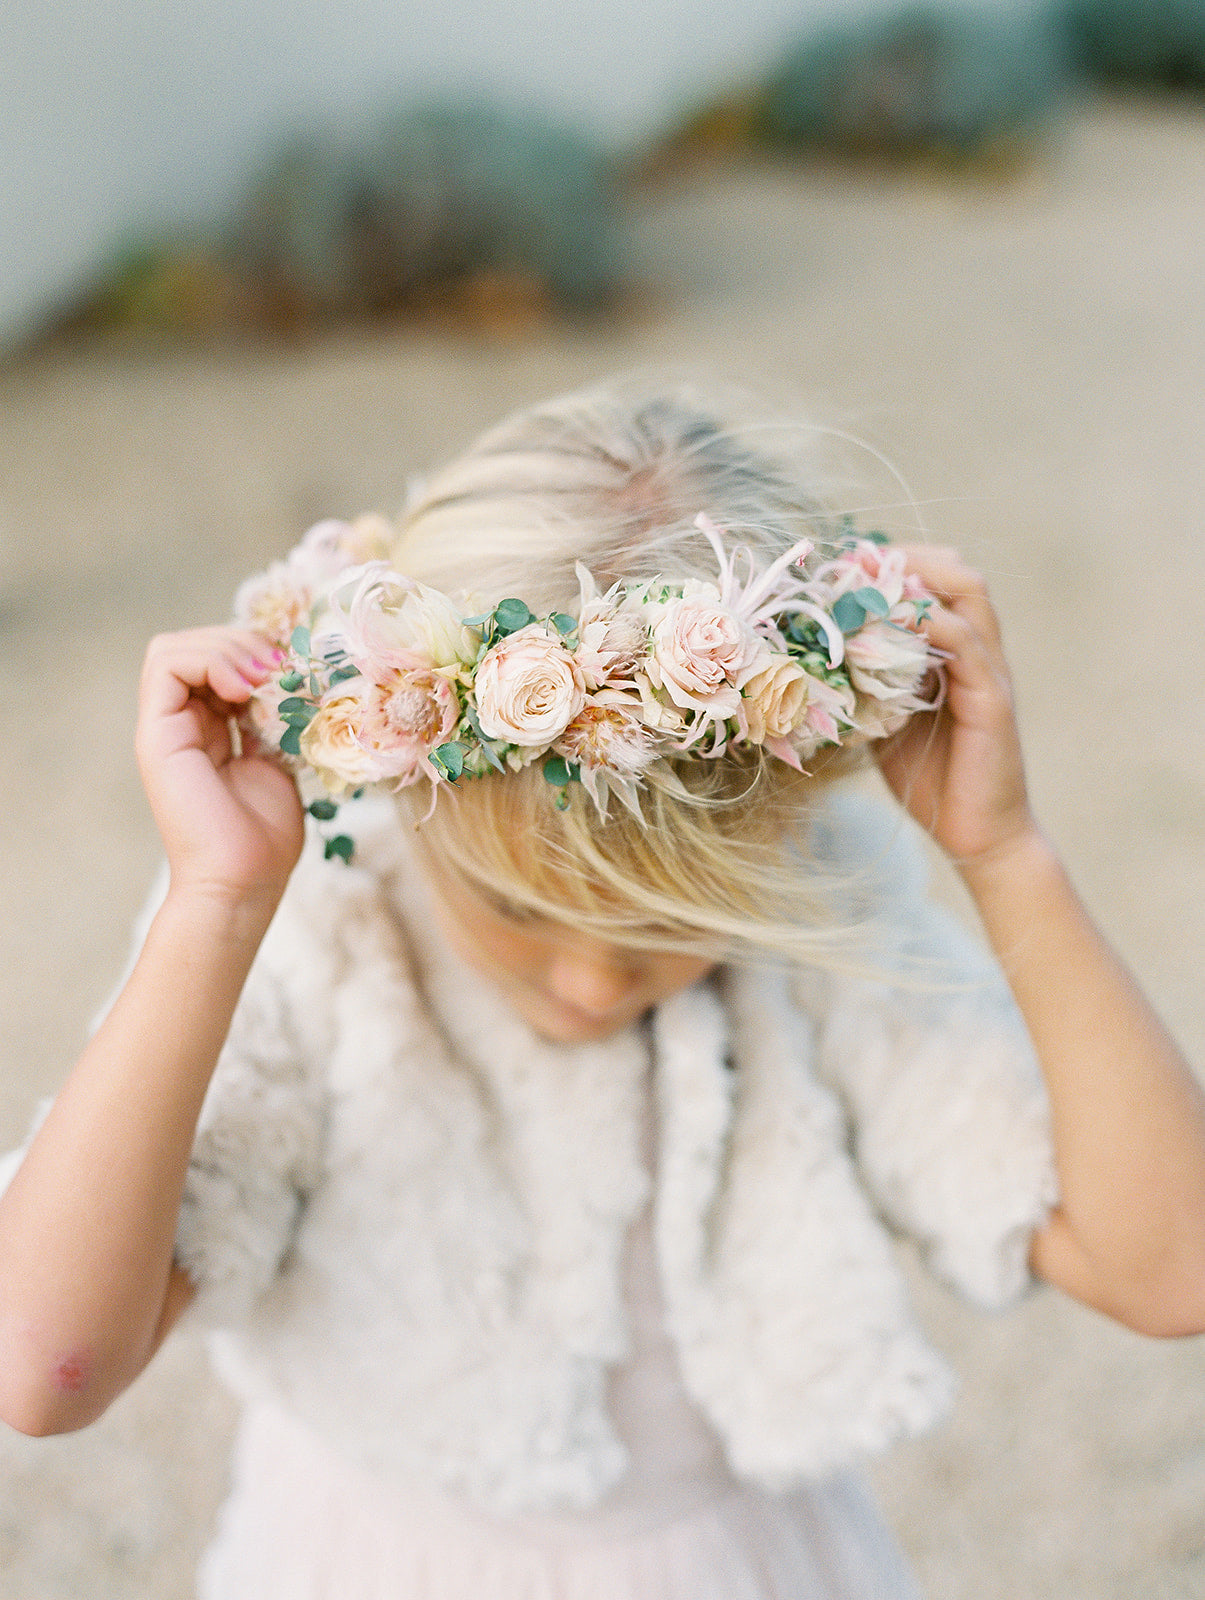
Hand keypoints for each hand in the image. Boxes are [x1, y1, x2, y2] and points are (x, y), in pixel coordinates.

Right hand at [134, 628, 304, 905]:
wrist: (242, 883)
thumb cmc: (264, 838)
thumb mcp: (280, 763)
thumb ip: (275, 722)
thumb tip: (288, 680)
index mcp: (209, 729)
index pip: (220, 660)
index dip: (257, 653)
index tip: (295, 673)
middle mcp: (181, 724)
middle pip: (197, 645)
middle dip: (245, 643)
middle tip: (283, 670)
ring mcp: (164, 728)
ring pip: (176, 647)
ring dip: (228, 648)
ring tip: (264, 678)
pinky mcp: (156, 735)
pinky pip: (166, 664)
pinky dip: (210, 660)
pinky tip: (243, 689)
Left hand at [874, 547, 1039, 872]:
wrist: (977, 835)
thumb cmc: (932, 780)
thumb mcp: (885, 723)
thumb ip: (867, 687)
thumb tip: (817, 663)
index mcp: (957, 653)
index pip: (937, 583)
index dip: (896, 565)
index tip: (847, 565)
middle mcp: (979, 652)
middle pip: (957, 574)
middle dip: (906, 560)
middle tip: (856, 566)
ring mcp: (990, 671)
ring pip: (968, 595)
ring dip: (918, 580)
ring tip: (870, 587)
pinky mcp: (993, 699)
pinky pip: (967, 644)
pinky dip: (930, 625)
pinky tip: (891, 628)